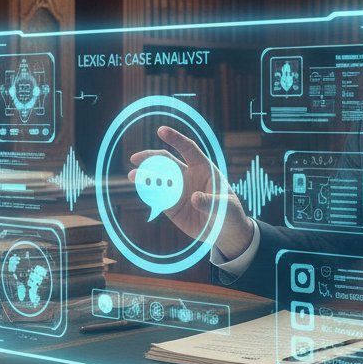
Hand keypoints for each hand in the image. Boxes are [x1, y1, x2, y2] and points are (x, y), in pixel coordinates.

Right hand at [128, 125, 252, 259]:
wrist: (224, 232)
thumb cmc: (229, 213)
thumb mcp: (225, 207)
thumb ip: (210, 202)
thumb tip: (194, 198)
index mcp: (204, 169)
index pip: (188, 149)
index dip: (175, 139)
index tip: (161, 131)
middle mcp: (188, 176)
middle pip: (166, 162)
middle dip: (151, 158)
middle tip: (135, 159)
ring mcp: (178, 190)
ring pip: (158, 179)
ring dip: (145, 176)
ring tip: (133, 176)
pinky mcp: (171, 206)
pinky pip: (156, 197)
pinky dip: (148, 193)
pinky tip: (140, 190)